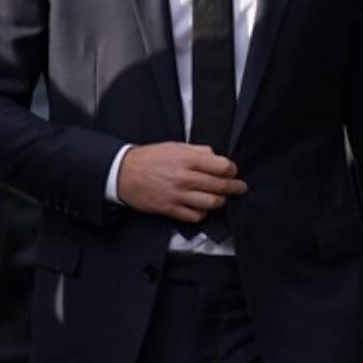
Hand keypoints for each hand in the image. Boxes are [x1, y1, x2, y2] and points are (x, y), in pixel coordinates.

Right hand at [116, 143, 246, 222]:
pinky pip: (195, 216)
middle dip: (234, 187)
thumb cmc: (148, 158)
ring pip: (211, 203)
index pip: (221, 166)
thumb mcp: (173, 146)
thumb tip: (215, 157)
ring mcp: (177, 195)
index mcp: (186, 159)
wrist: (123, 173)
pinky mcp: (170, 209)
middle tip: (239, 187)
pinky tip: (201, 206)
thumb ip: (196, 151)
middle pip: (220, 186)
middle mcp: (183, 177)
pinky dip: (202, 212)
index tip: (231, 171)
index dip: (231, 169)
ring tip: (220, 197)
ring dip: (219, 201)